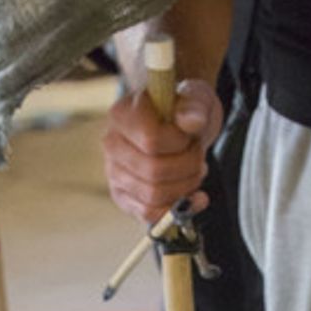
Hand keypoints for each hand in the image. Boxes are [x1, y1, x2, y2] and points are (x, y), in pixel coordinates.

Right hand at [101, 78, 222, 224]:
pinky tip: (196, 197)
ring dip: (186, 186)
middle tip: (199, 154)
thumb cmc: (184, 107)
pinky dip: (177, 209)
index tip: (191, 134)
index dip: (180, 142)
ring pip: (153, 195)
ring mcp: (114, 172)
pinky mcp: (123, 196)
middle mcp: (112, 144)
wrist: (177, 122)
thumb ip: (195, 105)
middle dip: (188, 166)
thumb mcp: (196, 96)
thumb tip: (192, 122)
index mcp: (123, 113)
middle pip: (153, 171)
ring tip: (196, 169)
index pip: (151, 140)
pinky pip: (149, 214)